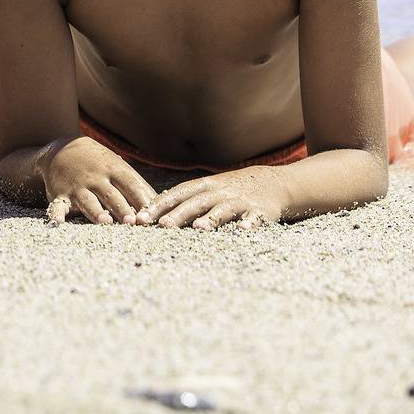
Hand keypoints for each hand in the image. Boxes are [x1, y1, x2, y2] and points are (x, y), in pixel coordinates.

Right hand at [39, 136, 156, 224]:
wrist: (61, 148)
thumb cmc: (98, 163)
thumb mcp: (117, 166)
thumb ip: (136, 185)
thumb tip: (162, 203)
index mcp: (114, 169)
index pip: (131, 186)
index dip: (142, 200)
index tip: (151, 216)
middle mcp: (96, 178)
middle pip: (111, 195)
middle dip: (122, 208)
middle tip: (132, 222)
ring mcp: (78, 186)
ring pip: (88, 201)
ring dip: (96, 212)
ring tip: (105, 222)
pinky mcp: (61, 195)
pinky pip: (58, 206)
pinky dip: (57, 214)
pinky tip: (57, 222)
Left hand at [135, 166, 284, 229]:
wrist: (271, 183)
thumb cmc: (229, 190)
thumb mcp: (207, 190)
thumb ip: (183, 201)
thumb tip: (151, 215)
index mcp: (203, 186)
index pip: (176, 194)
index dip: (159, 205)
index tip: (141, 218)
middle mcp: (218, 192)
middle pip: (195, 203)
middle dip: (178, 214)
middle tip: (162, 226)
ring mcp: (239, 201)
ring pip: (222, 210)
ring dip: (211, 218)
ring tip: (199, 228)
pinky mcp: (260, 212)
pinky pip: (254, 218)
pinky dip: (249, 223)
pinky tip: (242, 230)